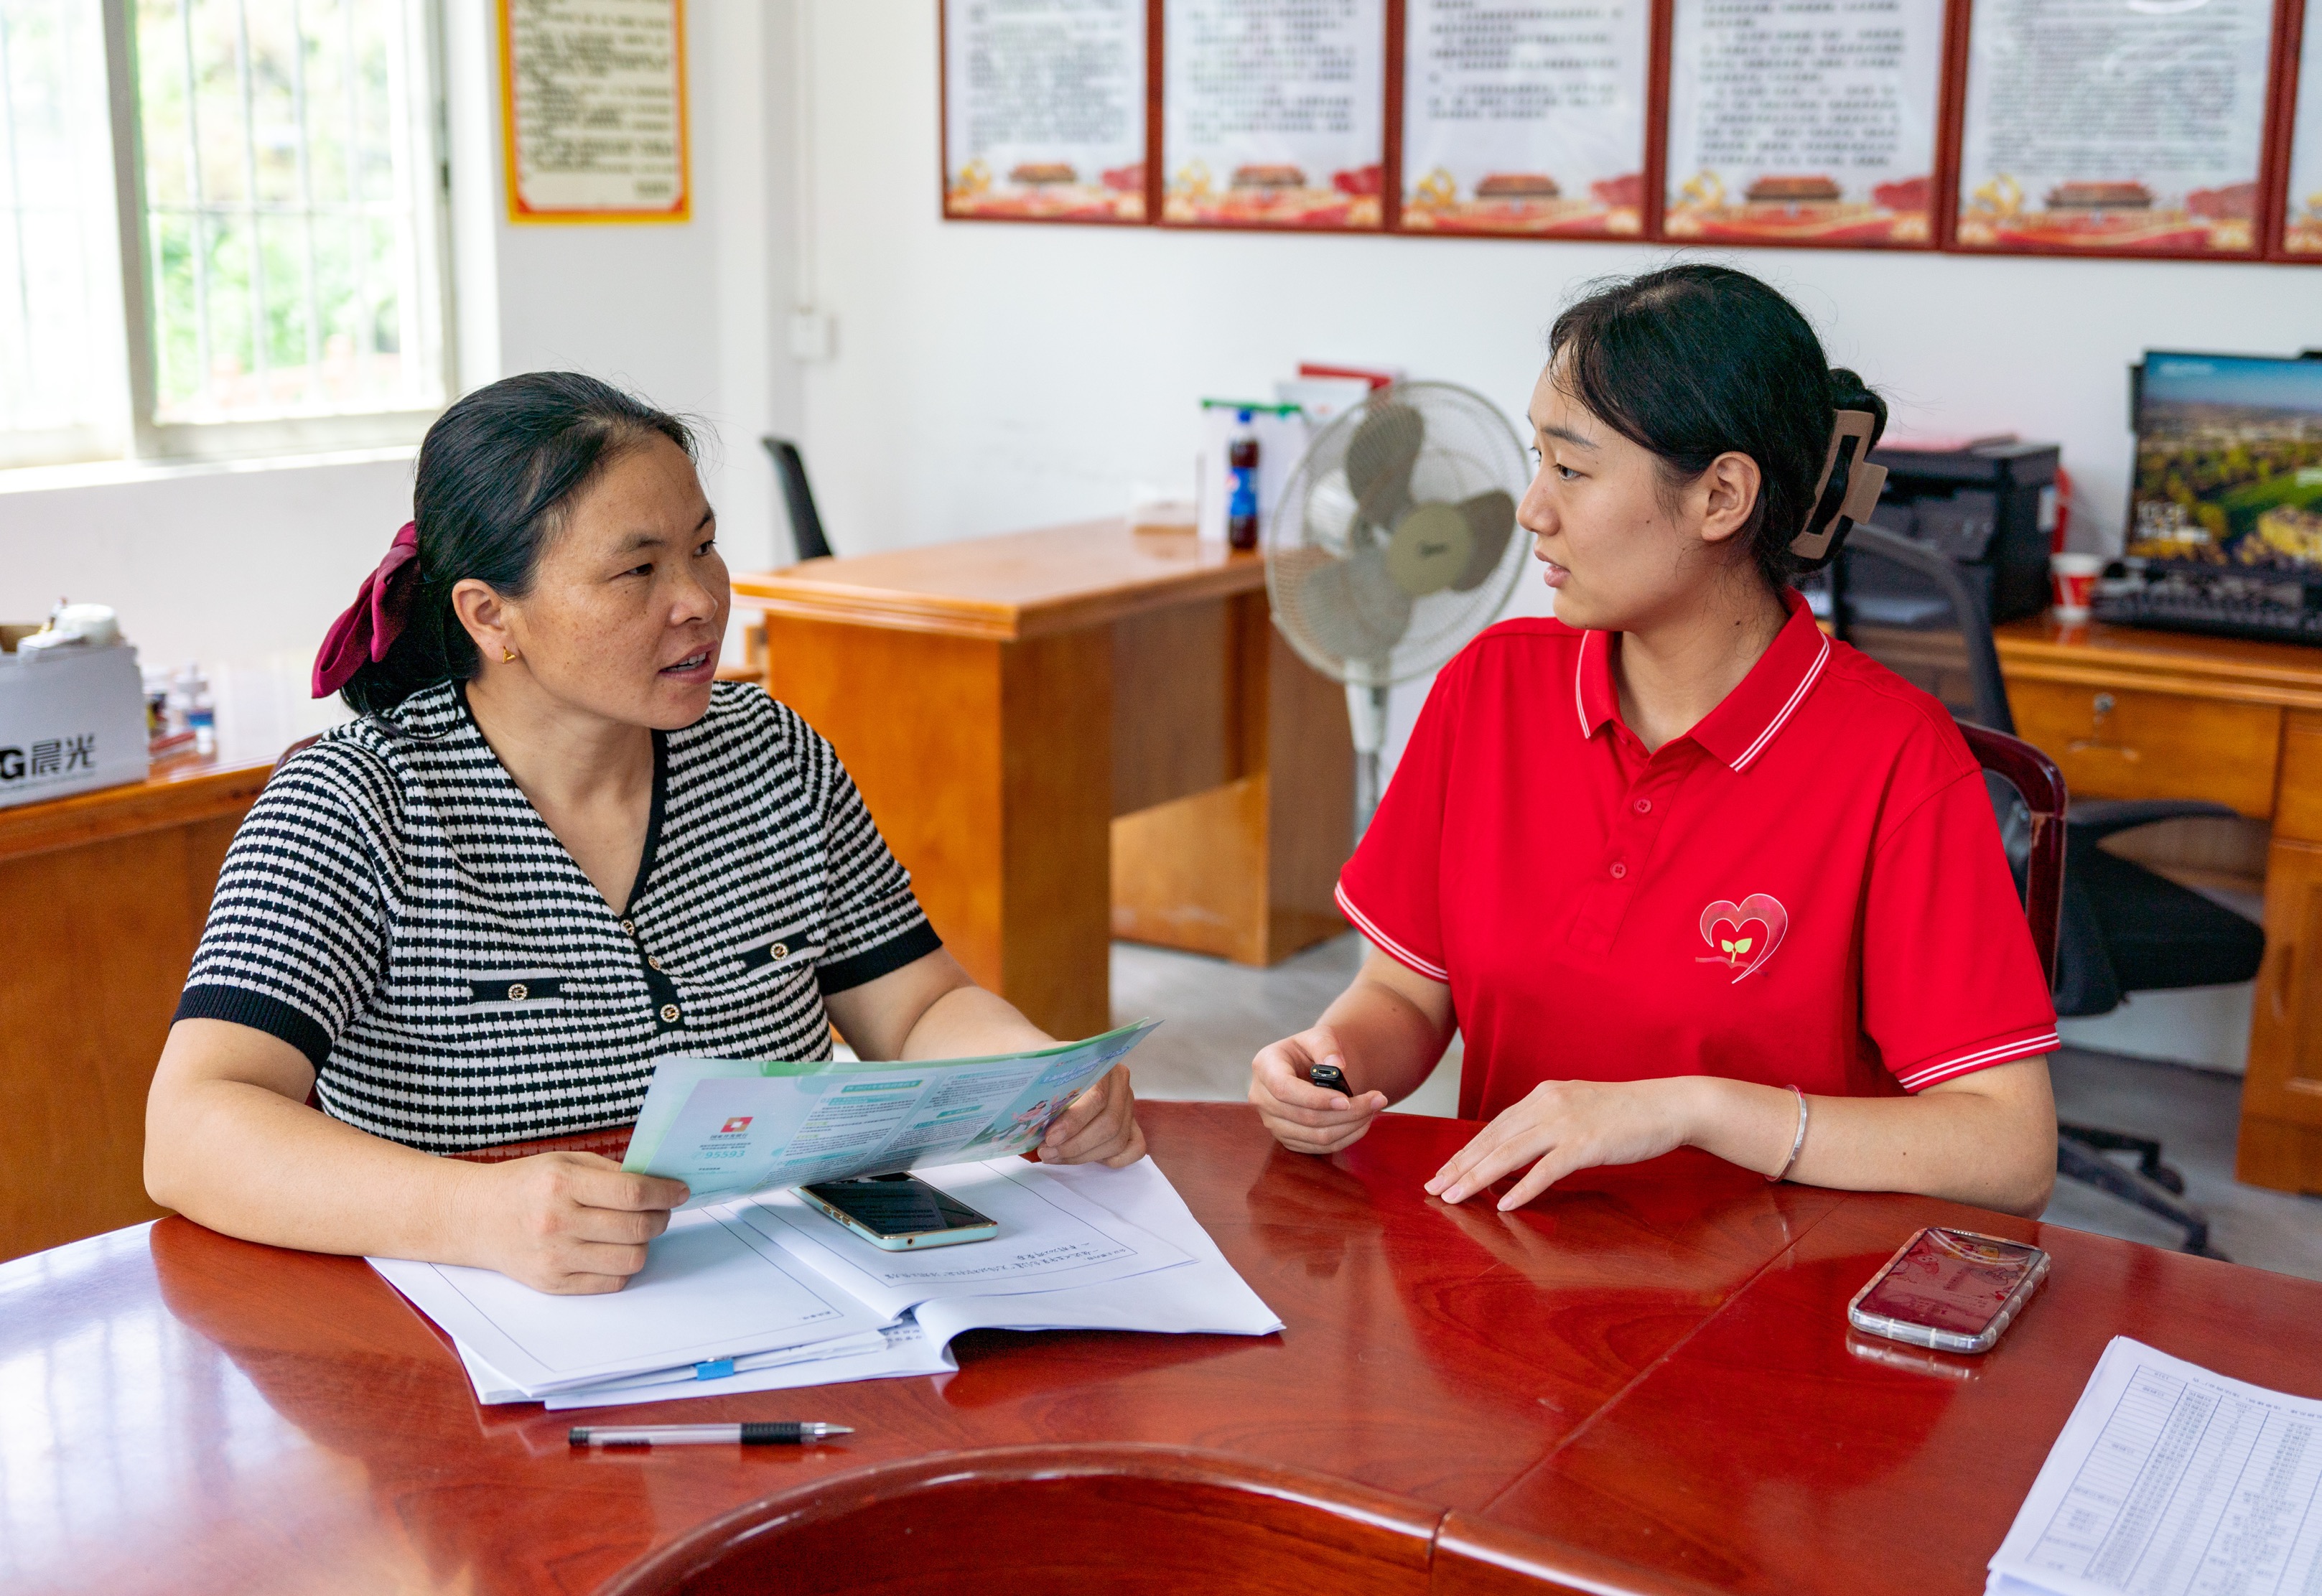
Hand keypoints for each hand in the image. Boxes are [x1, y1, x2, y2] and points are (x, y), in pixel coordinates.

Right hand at [467, 1151, 690, 1293]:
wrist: (476, 1218)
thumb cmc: (525, 1185)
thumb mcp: (564, 1163)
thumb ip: (611, 1172)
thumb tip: (659, 1184)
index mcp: (561, 1184)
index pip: (632, 1193)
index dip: (665, 1193)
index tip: (680, 1191)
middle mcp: (557, 1222)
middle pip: (636, 1229)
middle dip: (660, 1218)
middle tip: (661, 1210)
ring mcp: (555, 1258)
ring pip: (630, 1260)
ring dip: (644, 1244)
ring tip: (636, 1230)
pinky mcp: (553, 1284)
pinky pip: (610, 1282)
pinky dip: (622, 1266)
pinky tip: (614, 1249)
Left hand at [1037, 1064, 1145, 1167]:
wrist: (1046, 1067)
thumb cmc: (1040, 1070)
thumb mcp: (1036, 1073)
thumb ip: (1042, 1092)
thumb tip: (1037, 1123)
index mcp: (1103, 1063)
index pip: (1097, 1098)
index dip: (1074, 1123)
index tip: (1050, 1138)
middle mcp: (1120, 1084)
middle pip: (1110, 1124)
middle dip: (1076, 1145)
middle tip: (1047, 1152)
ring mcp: (1127, 1104)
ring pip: (1117, 1140)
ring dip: (1084, 1155)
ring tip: (1054, 1156)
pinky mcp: (1130, 1123)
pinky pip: (1134, 1148)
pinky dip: (1111, 1160)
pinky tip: (1083, 1157)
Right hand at [1249, 1024, 1391, 1154]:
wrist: (1310, 1067)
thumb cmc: (1314, 1050)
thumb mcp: (1320, 1036)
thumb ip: (1326, 1045)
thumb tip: (1337, 1065)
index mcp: (1265, 1067)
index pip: (1284, 1089)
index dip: (1315, 1099)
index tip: (1345, 1100)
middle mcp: (1262, 1098)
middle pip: (1304, 1117)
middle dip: (1346, 1113)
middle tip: (1377, 1100)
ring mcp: (1272, 1122)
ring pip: (1315, 1136)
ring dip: (1350, 1126)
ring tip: (1373, 1109)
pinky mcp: (1288, 1139)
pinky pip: (1319, 1147)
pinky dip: (1346, 1137)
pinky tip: (1362, 1121)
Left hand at [1426, 1078, 1697, 1210]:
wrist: (1669, 1106)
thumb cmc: (1625, 1113)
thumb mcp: (1576, 1109)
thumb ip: (1546, 1124)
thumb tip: (1517, 1148)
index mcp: (1542, 1095)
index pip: (1494, 1127)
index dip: (1465, 1151)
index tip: (1443, 1171)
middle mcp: (1547, 1104)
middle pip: (1493, 1139)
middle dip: (1460, 1166)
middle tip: (1433, 1188)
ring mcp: (1566, 1123)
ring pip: (1510, 1153)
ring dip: (1477, 1178)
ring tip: (1454, 1197)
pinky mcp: (1586, 1144)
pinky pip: (1547, 1170)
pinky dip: (1524, 1188)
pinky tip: (1505, 1204)